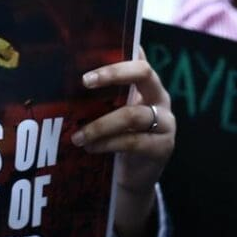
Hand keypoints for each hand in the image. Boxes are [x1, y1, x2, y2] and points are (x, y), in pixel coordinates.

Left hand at [73, 48, 174, 236]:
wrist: (134, 176)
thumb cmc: (119, 137)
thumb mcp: (112, 112)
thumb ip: (103, 94)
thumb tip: (70, 75)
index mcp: (149, 85)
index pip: (137, 60)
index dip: (116, 59)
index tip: (89, 64)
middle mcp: (161, 98)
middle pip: (143, 73)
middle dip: (112, 74)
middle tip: (85, 81)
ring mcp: (165, 123)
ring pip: (132, 114)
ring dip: (100, 124)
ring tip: (77, 136)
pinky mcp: (162, 147)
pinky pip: (132, 141)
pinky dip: (107, 143)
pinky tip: (90, 148)